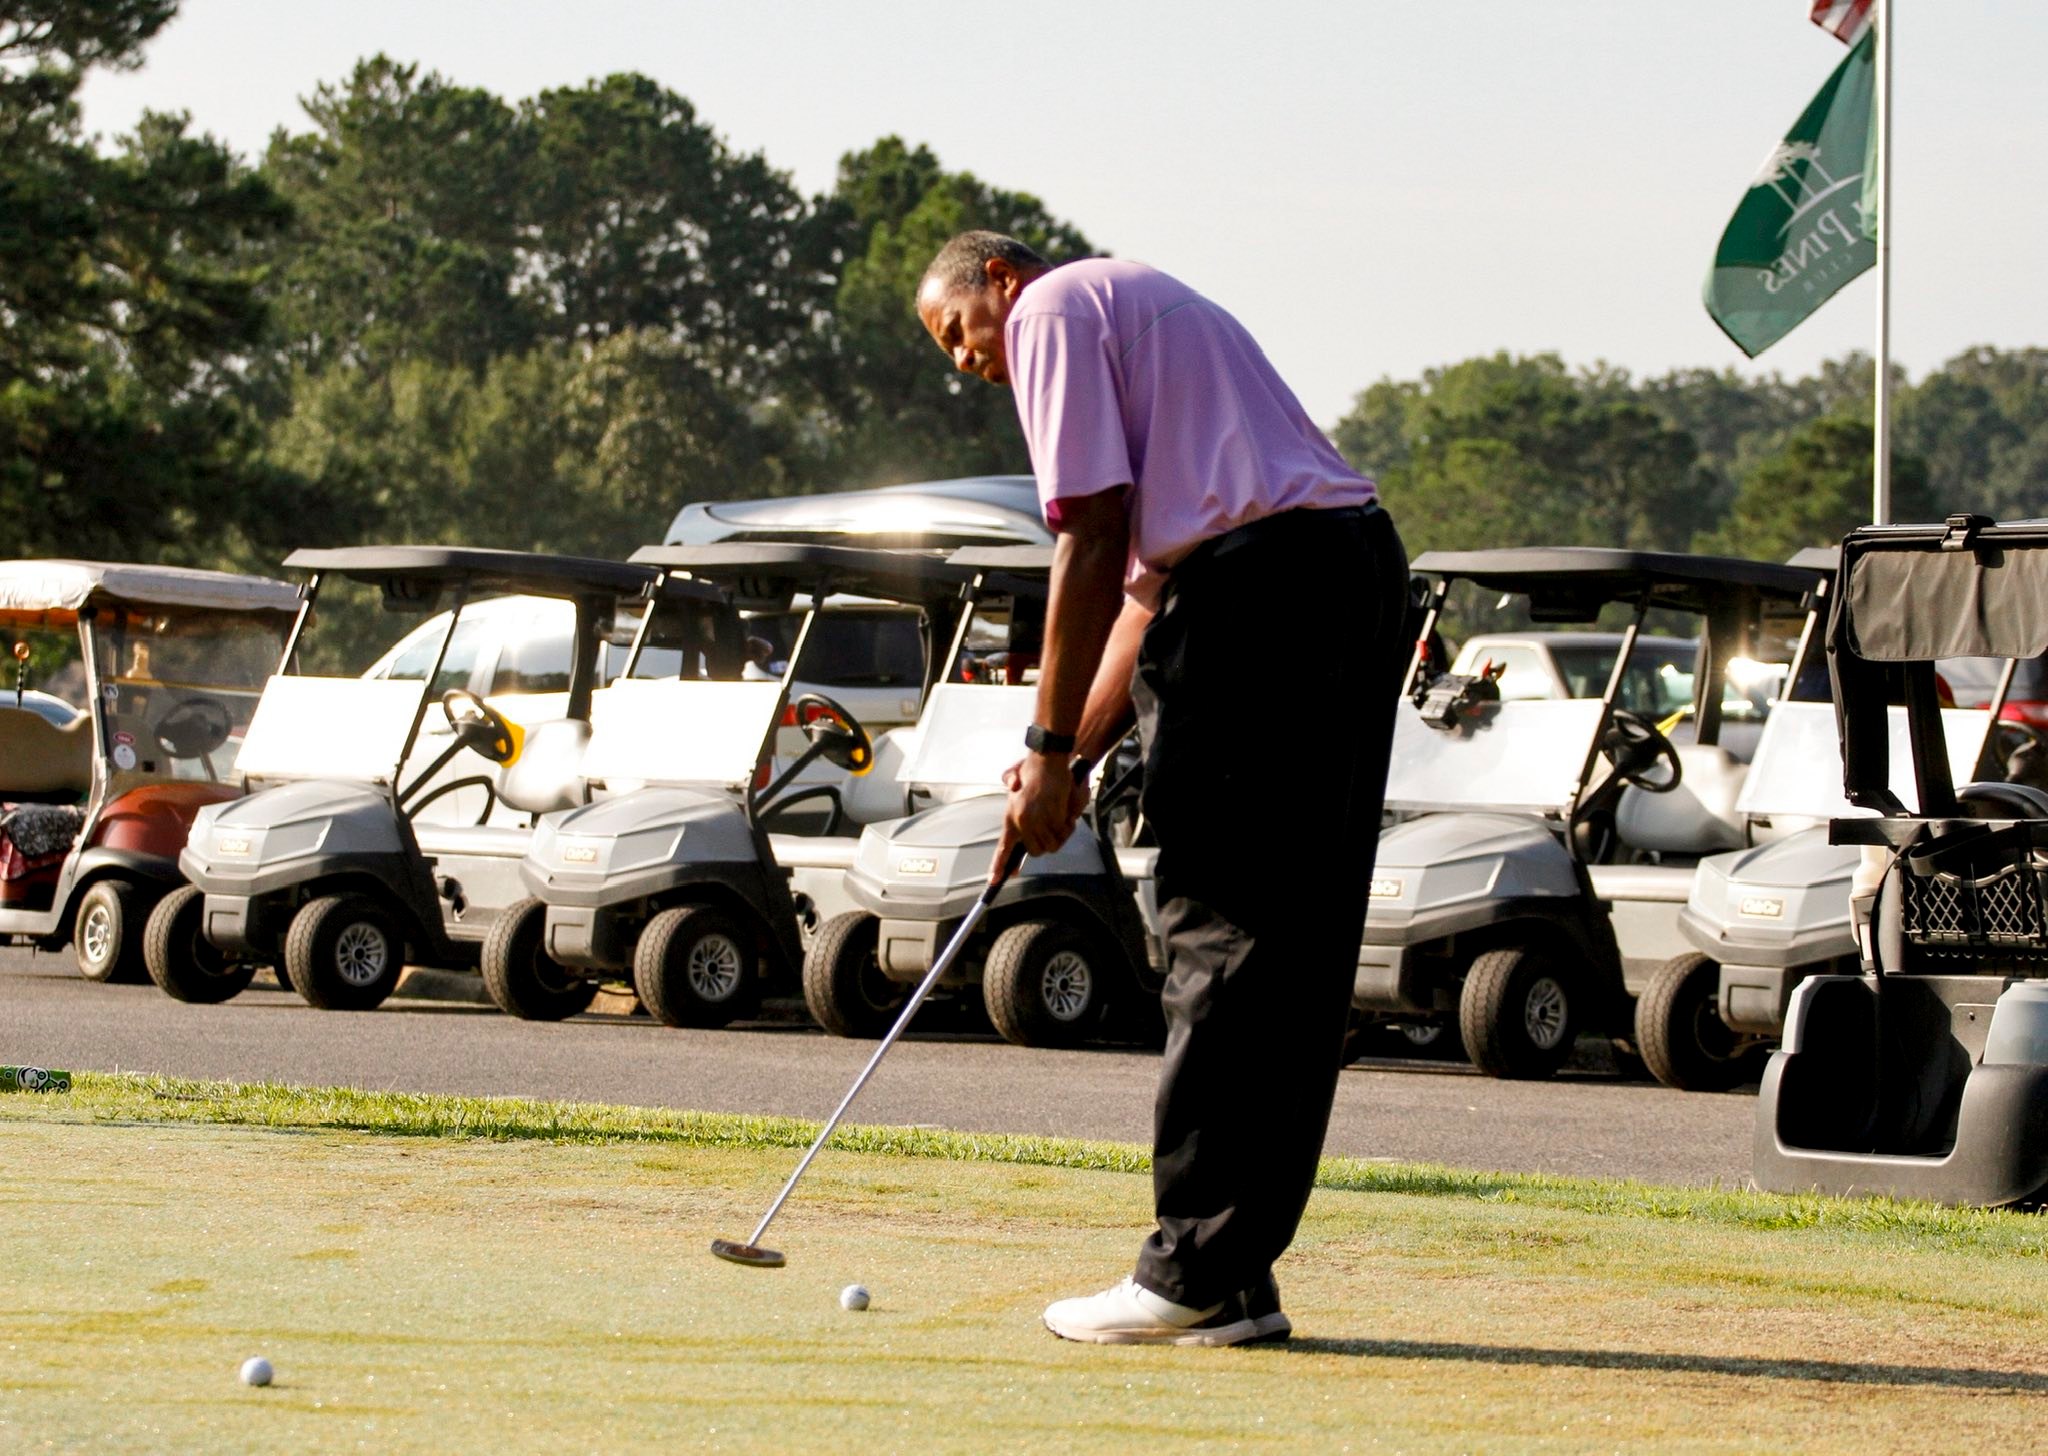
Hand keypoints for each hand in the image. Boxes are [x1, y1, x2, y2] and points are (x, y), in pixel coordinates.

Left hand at [991, 754, 1089, 882]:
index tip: (994, 881)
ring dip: (1059, 835)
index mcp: (1011, 817)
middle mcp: (1022, 821)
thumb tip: (1020, 827)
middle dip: (1045, 844)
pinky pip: (1064, 832)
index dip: (1000, 865)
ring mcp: (1039, 820)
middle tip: (1051, 829)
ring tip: (1059, 818)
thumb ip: (1014, 810)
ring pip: (1052, 844)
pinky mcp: (1055, 816)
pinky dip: (1068, 826)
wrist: (1047, 759)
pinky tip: (1065, 811)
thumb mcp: (1015, 788)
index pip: (1004, 847)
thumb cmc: (1033, 772)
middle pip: (1036, 851)